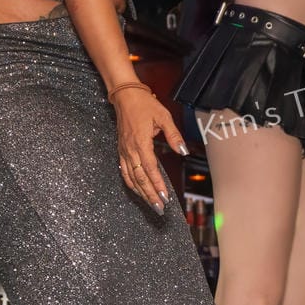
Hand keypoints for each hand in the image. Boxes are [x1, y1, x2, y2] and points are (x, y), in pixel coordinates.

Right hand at [113, 87, 182, 214]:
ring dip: (141, 192)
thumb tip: (183, 151)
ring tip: (151, 204)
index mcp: (140, 142)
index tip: (165, 196)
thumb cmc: (145, 105)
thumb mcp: (164, 116)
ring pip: (131, 178)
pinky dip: (131, 184)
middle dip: (150, 194)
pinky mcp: (121, 151)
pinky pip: (125, 172)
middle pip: (139, 178)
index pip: (150, 169)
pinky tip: (138, 191)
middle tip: (159, 208)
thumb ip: (174, 135)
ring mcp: (124, 152)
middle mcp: (130, 150)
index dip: (157, 184)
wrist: (125, 97)